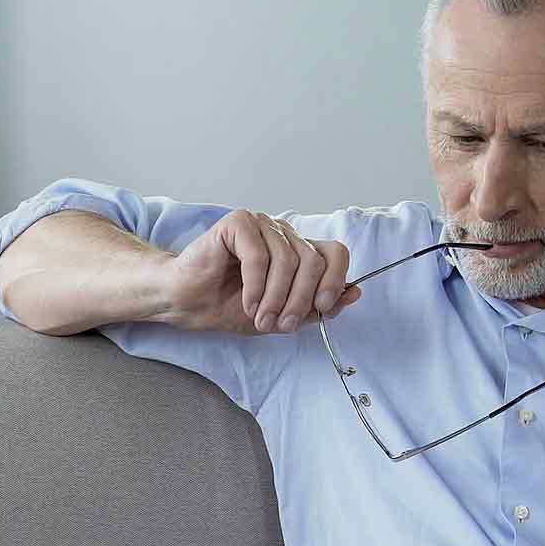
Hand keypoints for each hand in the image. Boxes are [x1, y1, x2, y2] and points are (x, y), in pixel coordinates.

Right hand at [162, 210, 361, 334]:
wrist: (190, 303)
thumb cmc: (230, 306)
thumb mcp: (282, 316)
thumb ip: (316, 307)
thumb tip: (354, 294)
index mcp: (298, 250)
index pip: (335, 253)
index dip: (334, 281)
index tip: (321, 308)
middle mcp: (283, 233)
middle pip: (313, 260)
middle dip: (301, 298)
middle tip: (283, 323)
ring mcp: (262, 225)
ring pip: (288, 259)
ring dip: (276, 296)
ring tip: (259, 317)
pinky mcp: (238, 222)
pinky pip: (259, 254)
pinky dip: (256, 285)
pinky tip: (247, 301)